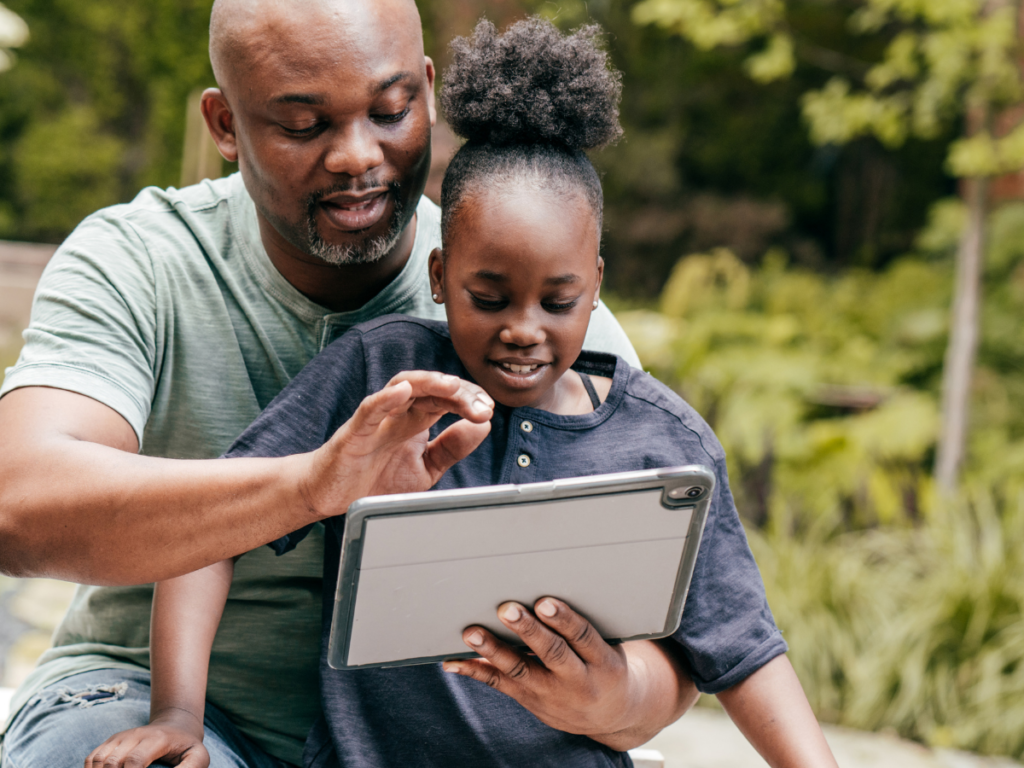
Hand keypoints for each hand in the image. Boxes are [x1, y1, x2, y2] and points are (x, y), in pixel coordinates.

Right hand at [84, 718, 208, 767]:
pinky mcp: (111, 741)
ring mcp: (121, 737)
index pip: (135, 761)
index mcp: (156, 739)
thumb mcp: (198, 756)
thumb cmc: (186, 746)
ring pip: (98, 760)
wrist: (176, 725)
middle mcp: (135, 735)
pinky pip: (92, 758)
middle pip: (112, 763)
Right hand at [302, 371, 492, 516]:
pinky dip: (386, 397)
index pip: (448, 399)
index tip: (488, 409)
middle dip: (460, 393)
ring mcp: (377, 420)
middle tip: (482, 404)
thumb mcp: (424, 468)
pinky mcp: (354, 432)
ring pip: (403, 387)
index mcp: (416, 421)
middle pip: (432, 390)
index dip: (470, 399)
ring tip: (452, 386)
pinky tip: (404, 391)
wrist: (327, 494)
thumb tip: (481, 426)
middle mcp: (398, 414)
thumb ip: (451, 448)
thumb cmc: (373, 477)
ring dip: (430, 383)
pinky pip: (369, 409)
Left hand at [442, 597, 653, 745]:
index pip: (583, 637)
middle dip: (528, 631)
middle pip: (552, 653)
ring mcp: (552, 694)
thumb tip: (552, 592)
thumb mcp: (611, 645)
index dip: (564, 620)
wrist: (613, 714)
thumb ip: (585, 624)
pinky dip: (475, 671)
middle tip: (507, 609)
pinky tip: (454, 661)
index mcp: (603, 662)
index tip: (545, 603)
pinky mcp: (531, 701)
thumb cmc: (607, 665)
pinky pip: (501, 685)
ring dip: (494, 650)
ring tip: (473, 632)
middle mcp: (578, 681)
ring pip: (520, 671)